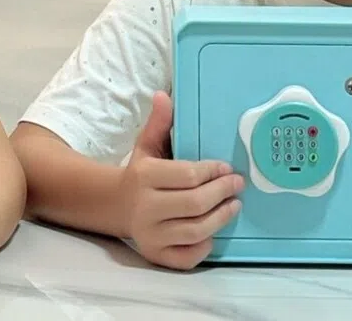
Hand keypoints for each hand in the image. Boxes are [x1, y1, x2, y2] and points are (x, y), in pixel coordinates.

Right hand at [119, 91, 244, 270]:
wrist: (114, 206)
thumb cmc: (140, 174)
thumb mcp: (146, 146)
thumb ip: (159, 123)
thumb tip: (164, 95)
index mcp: (144, 176)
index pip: (187, 175)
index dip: (212, 171)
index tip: (227, 168)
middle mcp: (145, 208)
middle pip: (195, 204)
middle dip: (222, 193)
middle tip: (237, 185)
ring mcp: (150, 234)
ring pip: (195, 230)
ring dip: (221, 218)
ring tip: (233, 205)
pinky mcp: (155, 255)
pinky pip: (186, 257)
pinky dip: (203, 246)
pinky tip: (213, 233)